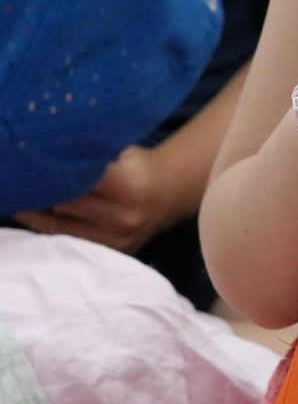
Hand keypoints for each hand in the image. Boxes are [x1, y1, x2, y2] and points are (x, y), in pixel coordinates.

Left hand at [13, 144, 178, 252]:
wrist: (168, 194)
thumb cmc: (140, 166)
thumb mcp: (123, 152)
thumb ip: (93, 154)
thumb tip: (52, 150)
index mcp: (128, 185)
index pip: (79, 179)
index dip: (55, 171)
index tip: (35, 163)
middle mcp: (123, 216)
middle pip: (66, 204)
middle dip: (43, 190)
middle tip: (23, 178)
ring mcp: (116, 239)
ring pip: (60, 227)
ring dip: (38, 211)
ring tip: (23, 195)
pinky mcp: (110, 252)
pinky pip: (68, 239)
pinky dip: (49, 226)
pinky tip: (33, 213)